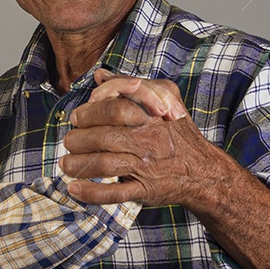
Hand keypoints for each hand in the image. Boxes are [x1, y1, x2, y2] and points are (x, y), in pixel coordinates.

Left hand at [59, 69, 205, 207]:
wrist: (204, 172)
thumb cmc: (179, 133)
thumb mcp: (165, 99)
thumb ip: (131, 86)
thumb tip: (101, 76)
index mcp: (150, 116)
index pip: (114, 109)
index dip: (89, 112)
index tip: (76, 118)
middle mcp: (148, 140)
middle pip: (104, 137)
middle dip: (78, 140)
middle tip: (69, 141)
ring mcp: (146, 166)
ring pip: (105, 164)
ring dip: (79, 165)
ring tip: (66, 164)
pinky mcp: (146, 189)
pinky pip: (115, 192)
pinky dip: (91, 192)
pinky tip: (74, 189)